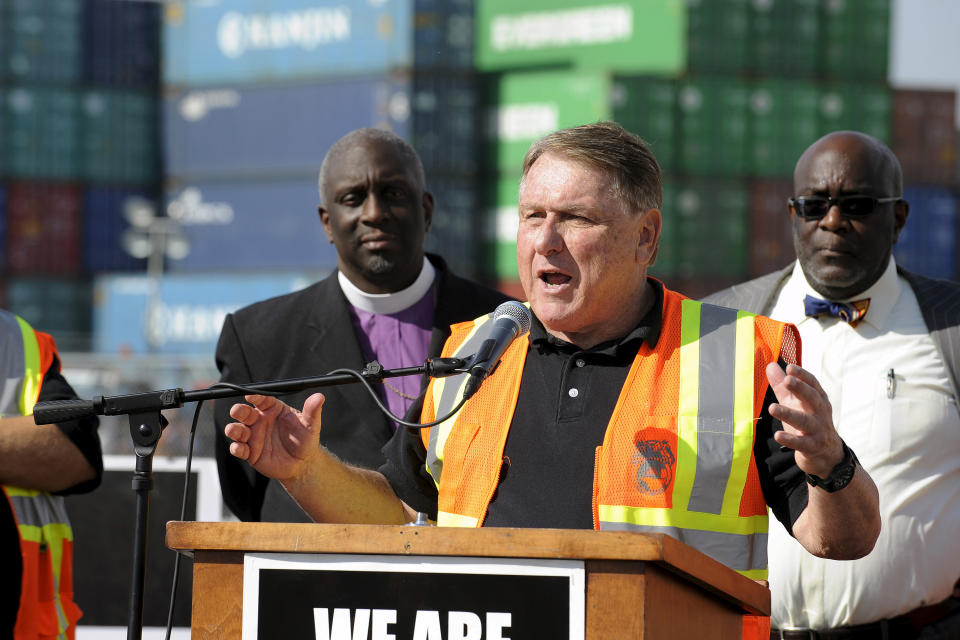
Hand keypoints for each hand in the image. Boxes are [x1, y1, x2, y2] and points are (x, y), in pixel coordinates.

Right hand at [224, 392, 324, 481]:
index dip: (255, 396)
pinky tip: (239, 448)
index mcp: (273, 409)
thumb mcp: (310, 425)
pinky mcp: (250, 452)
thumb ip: (312, 411)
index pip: (261, 399)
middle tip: (238, 411)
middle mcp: (260, 420)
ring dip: (233, 429)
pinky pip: (239, 449)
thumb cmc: (305, 440)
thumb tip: (319, 397)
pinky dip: (236, 448)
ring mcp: (253, 436)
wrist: (302, 464)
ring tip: (236, 430)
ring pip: (238, 429)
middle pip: (245, 412)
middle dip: (239, 410)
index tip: (251, 395)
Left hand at [766, 362, 843, 478]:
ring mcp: (818, 430)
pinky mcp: (812, 446)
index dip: (802, 375)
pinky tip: (778, 435)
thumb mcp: (795, 403)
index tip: (790, 367)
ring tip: (772, 408)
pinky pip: (801, 443)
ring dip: (788, 414)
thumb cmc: (808, 422)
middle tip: (787, 380)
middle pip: (812, 398)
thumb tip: (770, 365)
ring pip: (804, 421)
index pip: (813, 384)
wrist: (827, 454)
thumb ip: (782, 386)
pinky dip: (790, 439)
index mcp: (818, 399)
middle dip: (800, 388)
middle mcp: (820, 413)